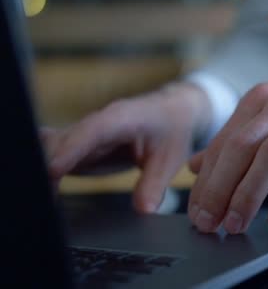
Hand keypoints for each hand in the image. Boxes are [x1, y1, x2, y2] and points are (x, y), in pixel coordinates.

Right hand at [42, 83, 210, 212]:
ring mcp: (85, 133)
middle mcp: (97, 123)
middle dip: (47, 163)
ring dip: (43, 167)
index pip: (91, 131)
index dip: (70, 149)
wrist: (171, 111)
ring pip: (52, 145)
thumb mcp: (170, 157)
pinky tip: (46, 192)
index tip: (53, 170)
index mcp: (121, 118)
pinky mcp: (80, 145)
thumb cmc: (171, 129)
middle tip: (44, 196)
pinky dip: (47, 170)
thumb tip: (143, 210)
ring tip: (43, 198)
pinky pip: (55, 153)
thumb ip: (155, 183)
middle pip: (62, 139)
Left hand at [187, 62, 267, 233]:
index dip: (206, 180)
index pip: (225, 142)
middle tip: (208, 222)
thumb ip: (234, 138)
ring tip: (237, 223)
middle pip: (243, 146)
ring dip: (251, 192)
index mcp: (261, 98)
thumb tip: (194, 167)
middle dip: (220, 188)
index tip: (197, 211)